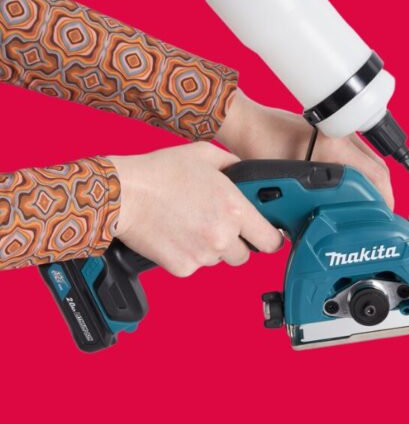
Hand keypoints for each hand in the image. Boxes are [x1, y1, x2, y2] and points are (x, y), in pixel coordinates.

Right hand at [108, 143, 282, 276]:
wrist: (123, 194)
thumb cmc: (161, 172)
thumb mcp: (206, 155)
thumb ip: (235, 166)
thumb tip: (247, 175)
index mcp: (235, 209)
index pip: (270, 241)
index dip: (269, 239)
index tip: (264, 237)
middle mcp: (223, 236)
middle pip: (244, 255)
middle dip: (235, 242)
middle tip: (215, 224)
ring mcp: (203, 255)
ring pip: (218, 260)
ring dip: (210, 248)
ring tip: (189, 223)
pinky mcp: (182, 268)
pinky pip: (194, 266)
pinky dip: (187, 255)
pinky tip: (174, 234)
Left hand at [216, 90, 394, 208]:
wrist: (248, 123)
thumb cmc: (259, 145)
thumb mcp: (287, 180)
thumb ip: (308, 202)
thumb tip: (323, 223)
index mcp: (334, 147)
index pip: (375, 174)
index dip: (384, 197)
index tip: (383, 214)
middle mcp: (342, 135)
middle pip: (378, 167)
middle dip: (381, 192)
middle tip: (377, 213)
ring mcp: (339, 130)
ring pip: (369, 159)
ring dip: (371, 180)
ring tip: (366, 202)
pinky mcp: (332, 131)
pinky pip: (358, 153)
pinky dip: (360, 169)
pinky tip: (351, 185)